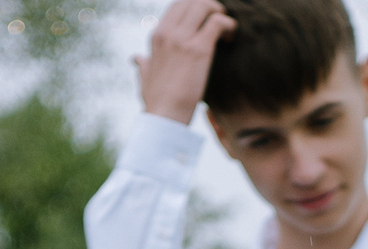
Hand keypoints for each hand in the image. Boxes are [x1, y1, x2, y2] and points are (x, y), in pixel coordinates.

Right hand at [134, 0, 234, 123]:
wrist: (164, 118)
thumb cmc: (157, 103)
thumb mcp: (145, 78)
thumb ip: (143, 65)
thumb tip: (136, 59)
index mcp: (157, 36)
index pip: (178, 5)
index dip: (195, 8)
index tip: (206, 20)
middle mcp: (168, 33)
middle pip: (192, 2)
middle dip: (209, 6)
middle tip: (219, 21)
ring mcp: (182, 40)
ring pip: (205, 6)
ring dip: (220, 13)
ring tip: (227, 28)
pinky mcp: (198, 50)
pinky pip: (217, 22)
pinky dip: (229, 25)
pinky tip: (231, 37)